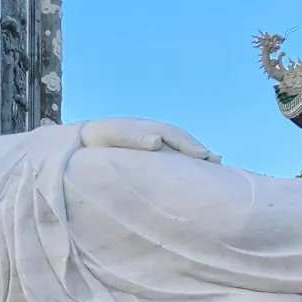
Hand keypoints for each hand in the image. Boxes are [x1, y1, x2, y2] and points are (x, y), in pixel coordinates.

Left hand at [79, 117, 220, 162]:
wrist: (84, 139)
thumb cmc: (97, 138)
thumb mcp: (111, 135)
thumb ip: (132, 137)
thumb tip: (156, 141)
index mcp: (146, 128)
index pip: (172, 135)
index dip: (188, 145)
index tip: (204, 157)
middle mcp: (154, 133)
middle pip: (182, 141)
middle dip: (199, 151)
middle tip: (218, 163)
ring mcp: (154, 143)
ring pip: (179, 149)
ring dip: (196, 157)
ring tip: (215, 167)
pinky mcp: (151, 154)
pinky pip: (171, 157)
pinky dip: (185, 162)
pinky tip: (196, 172)